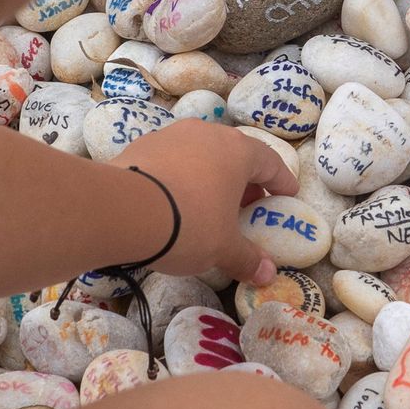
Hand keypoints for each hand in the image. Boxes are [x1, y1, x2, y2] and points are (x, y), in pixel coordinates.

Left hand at [114, 120, 297, 285]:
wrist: (122, 209)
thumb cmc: (188, 224)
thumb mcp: (222, 248)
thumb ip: (247, 258)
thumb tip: (267, 275)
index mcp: (237, 151)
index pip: (270, 162)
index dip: (281, 182)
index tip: (287, 196)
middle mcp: (207, 134)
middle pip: (235, 155)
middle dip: (244, 182)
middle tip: (247, 208)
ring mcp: (172, 135)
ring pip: (201, 154)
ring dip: (210, 178)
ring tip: (208, 205)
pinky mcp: (142, 145)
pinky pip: (172, 161)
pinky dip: (180, 178)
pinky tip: (173, 202)